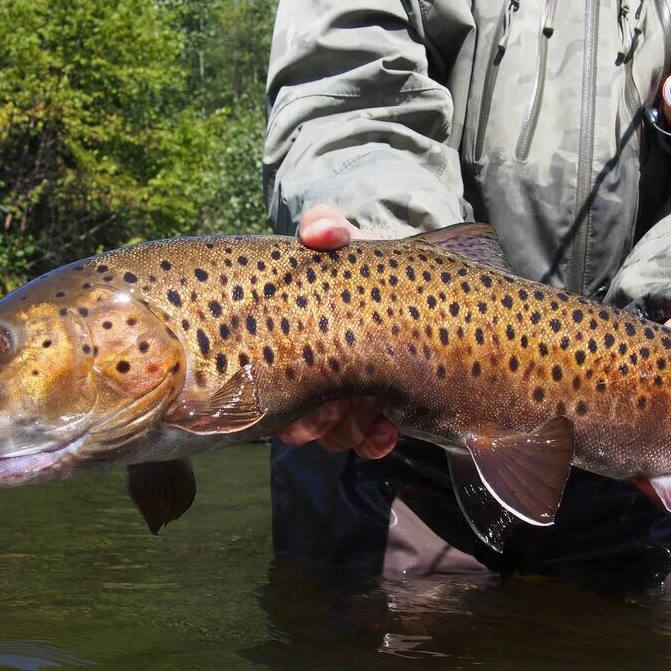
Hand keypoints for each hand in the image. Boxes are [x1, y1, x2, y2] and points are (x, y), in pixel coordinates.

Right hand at [277, 205, 399, 458]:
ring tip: (376, 403)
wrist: (403, 274)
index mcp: (292, 343)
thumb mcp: (340, 238)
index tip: (312, 384)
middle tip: (346, 396)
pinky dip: (376, 441)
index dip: (285, 402)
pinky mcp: (381, 410)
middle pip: (299, 427)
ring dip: (352, 428)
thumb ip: (326, 226)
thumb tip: (320, 233)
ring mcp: (344, 397)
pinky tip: (390, 425)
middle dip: (320, 420)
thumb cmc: (357, 260)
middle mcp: (311, 377)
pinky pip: (368, 444)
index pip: (267, 392)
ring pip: (333, 438)